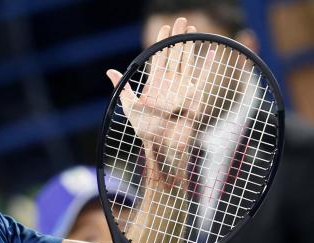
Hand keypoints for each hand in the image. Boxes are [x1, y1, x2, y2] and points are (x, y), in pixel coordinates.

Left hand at [107, 17, 213, 189]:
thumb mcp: (130, 106)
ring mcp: (182, 88)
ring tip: (192, 28)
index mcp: (154, 83)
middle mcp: (169, 83)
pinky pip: (203, 76)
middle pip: (174, 54)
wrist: (162, 144)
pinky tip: (211, 51)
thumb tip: (109, 71)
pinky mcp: (194, 95)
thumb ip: (122, 87)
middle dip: (177, 36)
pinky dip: (207, 64)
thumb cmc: (146, 129)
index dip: (161, 42)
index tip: (164, 28)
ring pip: (187, 60)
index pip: (158, 57)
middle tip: (181, 19)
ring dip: (190, 44)